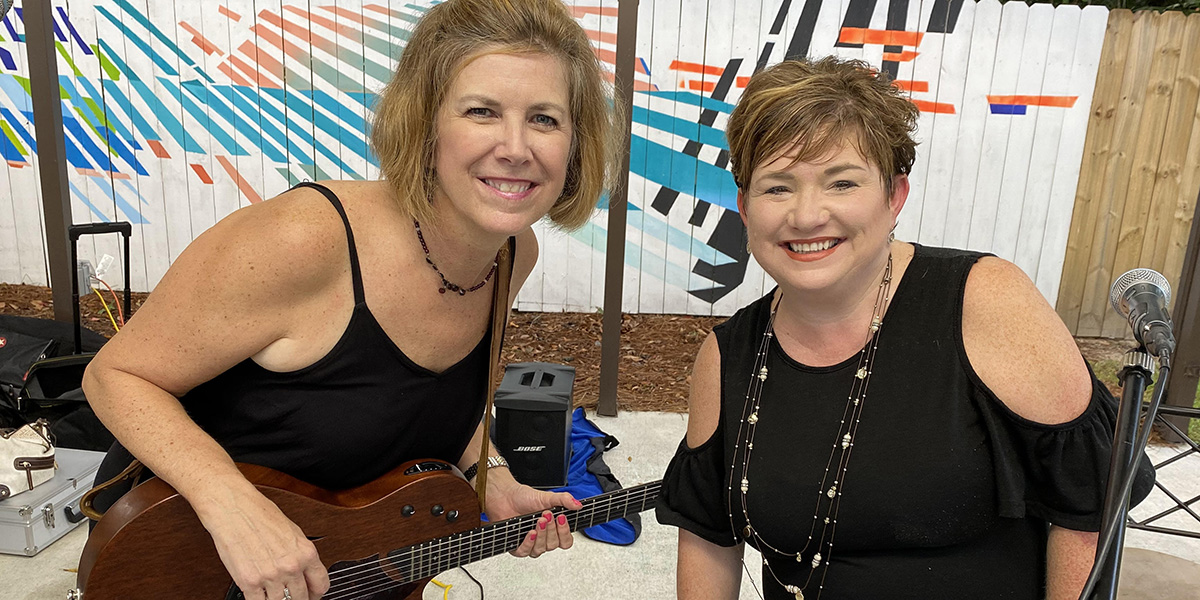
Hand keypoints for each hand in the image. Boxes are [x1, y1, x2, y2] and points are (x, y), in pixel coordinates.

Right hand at [195, 482, 330, 599]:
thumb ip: (301, 554)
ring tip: (273, 592)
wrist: (234, 508)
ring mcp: (270, 576)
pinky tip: (259, 594)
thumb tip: (306, 571)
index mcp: (306, 553)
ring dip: (278, 599)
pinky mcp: (249, 582)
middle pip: (301, 597)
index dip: (317, 593)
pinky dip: (259, 599)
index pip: (321, 585)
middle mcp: (291, 566)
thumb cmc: (260, 514)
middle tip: (293, 596)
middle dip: (298, 598)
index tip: (313, 594)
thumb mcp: (293, 531)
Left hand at [484, 476, 581, 557]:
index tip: (561, 518)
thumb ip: (564, 500)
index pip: (566, 541)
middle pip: (554, 545)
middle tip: (547, 515)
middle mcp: (543, 538)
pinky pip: (525, 552)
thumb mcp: (547, 497)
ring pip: (541, 549)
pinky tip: (530, 532)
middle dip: (551, 529)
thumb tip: (578, 505)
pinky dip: (528, 543)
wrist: (505, 496)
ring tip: (538, 520)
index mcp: (553, 529)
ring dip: (541, 535)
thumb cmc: (524, 498)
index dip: (565, 532)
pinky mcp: (517, 546)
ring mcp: (530, 543)